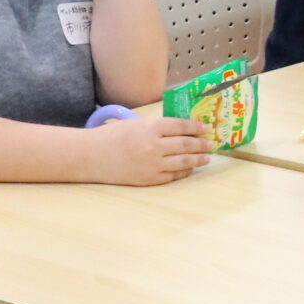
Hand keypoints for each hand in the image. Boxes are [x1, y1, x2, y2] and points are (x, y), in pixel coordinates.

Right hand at [87, 113, 213, 185]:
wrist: (91, 156)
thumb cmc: (112, 136)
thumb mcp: (135, 124)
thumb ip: (157, 127)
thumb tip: (182, 129)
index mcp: (150, 128)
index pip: (181, 126)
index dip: (196, 127)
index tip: (206, 128)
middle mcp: (153, 146)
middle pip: (186, 144)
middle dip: (202, 144)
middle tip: (212, 144)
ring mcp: (152, 164)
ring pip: (183, 162)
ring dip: (198, 159)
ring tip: (207, 158)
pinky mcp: (148, 179)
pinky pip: (173, 176)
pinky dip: (184, 171)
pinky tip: (190, 168)